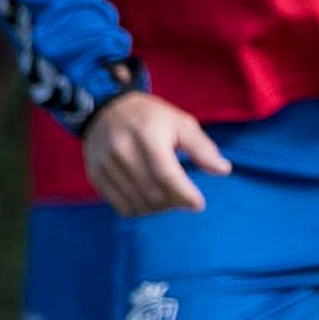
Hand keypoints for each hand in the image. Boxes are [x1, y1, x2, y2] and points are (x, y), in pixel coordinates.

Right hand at [83, 93, 227, 215]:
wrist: (107, 110)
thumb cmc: (152, 118)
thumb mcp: (181, 123)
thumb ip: (202, 147)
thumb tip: (223, 170)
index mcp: (146, 135)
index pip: (166, 175)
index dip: (185, 195)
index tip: (198, 204)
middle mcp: (121, 150)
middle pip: (152, 193)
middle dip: (175, 203)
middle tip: (185, 199)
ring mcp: (105, 164)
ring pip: (137, 203)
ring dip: (159, 209)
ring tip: (169, 198)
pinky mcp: (95, 175)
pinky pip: (121, 206)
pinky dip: (140, 210)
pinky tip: (150, 200)